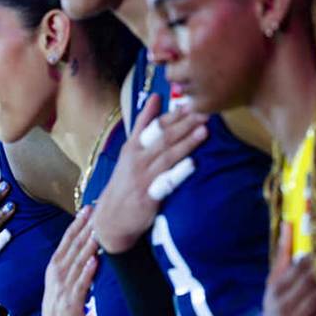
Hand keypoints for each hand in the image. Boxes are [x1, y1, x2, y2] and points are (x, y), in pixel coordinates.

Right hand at [41, 207, 99, 315]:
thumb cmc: (61, 304)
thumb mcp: (62, 280)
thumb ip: (73, 263)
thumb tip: (87, 244)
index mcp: (55, 265)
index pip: (67, 240)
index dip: (77, 224)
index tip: (88, 208)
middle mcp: (58, 272)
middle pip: (73, 246)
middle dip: (85, 228)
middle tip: (97, 210)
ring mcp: (64, 286)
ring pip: (79, 261)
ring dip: (88, 245)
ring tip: (99, 230)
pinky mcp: (71, 300)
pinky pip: (81, 283)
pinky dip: (88, 271)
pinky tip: (95, 260)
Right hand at [92, 95, 207, 253]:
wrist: (112, 217)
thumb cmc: (126, 180)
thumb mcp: (129, 150)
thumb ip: (143, 125)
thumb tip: (156, 98)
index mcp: (132, 147)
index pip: (152, 126)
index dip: (171, 113)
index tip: (189, 101)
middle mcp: (136, 159)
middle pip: (162, 138)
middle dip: (184, 123)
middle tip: (203, 111)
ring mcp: (142, 178)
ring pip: (166, 157)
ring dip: (186, 143)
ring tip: (204, 130)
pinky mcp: (148, 197)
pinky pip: (165, 183)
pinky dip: (178, 172)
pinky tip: (192, 164)